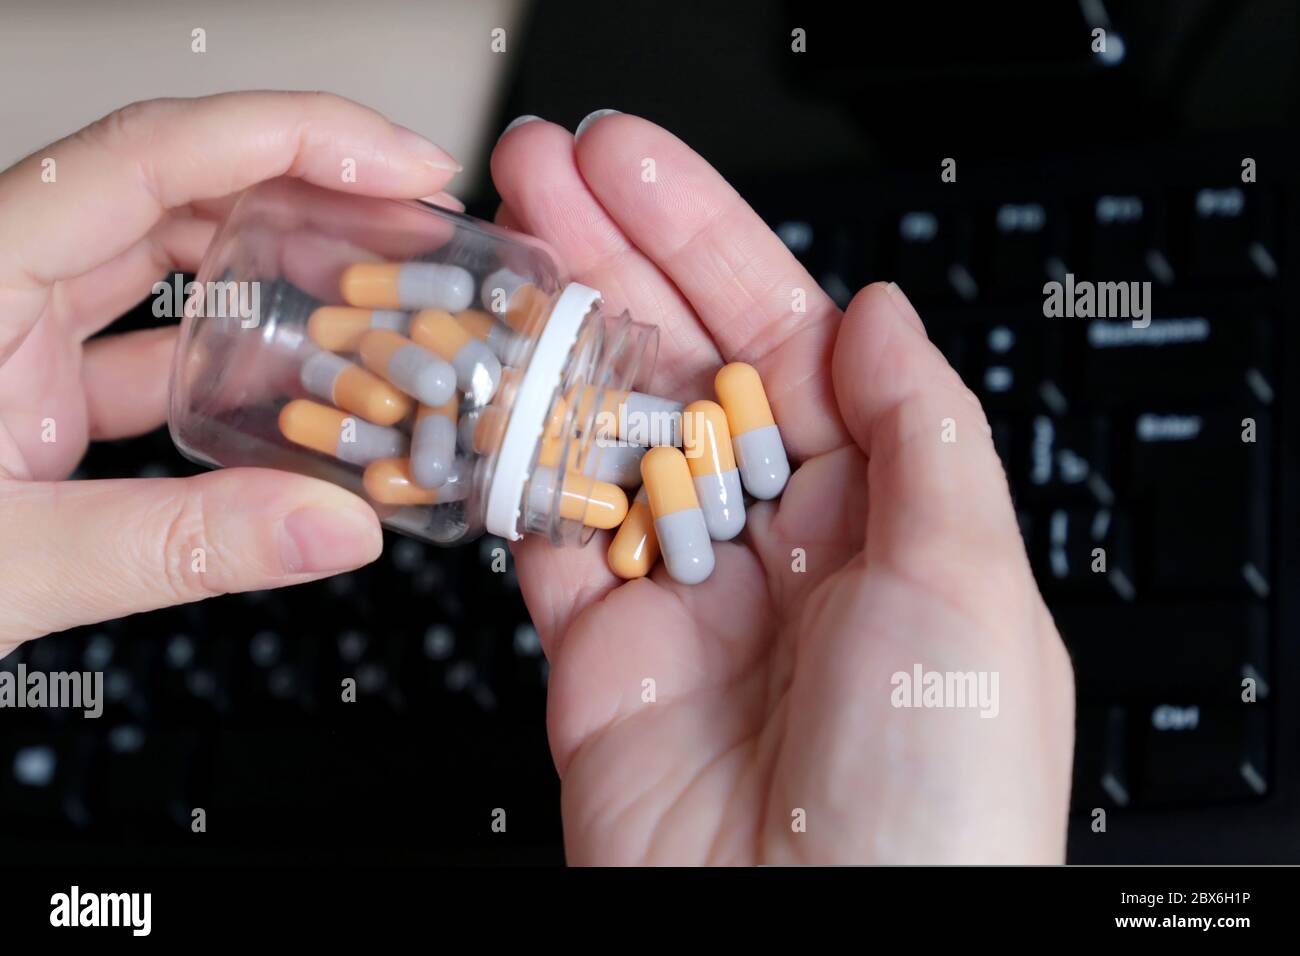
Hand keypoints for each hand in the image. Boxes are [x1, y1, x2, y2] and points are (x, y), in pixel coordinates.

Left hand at [0, 92, 462, 654]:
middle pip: (178, 188)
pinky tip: (296, 389)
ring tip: (376, 291)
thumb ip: (178, 546)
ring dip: (279, 272)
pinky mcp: (30, 397)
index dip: (292, 138)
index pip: (151, 157)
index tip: (396, 164)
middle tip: (416, 217)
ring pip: (170, 264)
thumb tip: (333, 527)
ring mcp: (12, 340)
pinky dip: (232, 364)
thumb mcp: (3, 565)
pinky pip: (151, 350)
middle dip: (311, 190)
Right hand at [492, 112, 1074, 863]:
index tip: (637, 171)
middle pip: (684, 370)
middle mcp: (779, 545)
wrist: (811, 952)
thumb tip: (882, 312)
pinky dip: (505, 468)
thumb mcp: (970, 589)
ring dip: (548, 346)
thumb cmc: (938, 796)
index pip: (788, 341)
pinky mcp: (598, 654)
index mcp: (878, 513)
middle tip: (536, 178)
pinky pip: (544, 539)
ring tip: (489, 256)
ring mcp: (682, 594)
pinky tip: (472, 389)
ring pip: (604, 437)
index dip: (711, 245)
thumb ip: (925, 435)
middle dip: (612, 267)